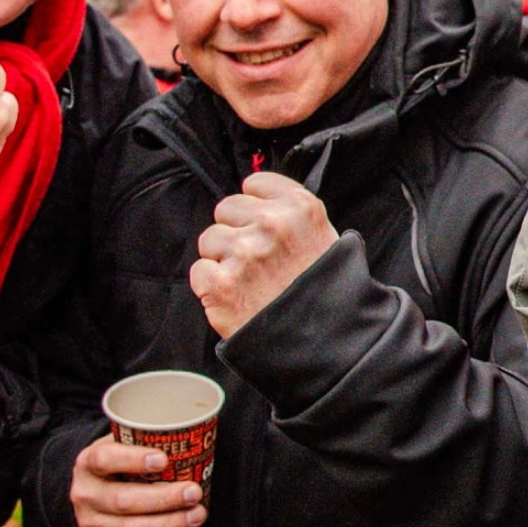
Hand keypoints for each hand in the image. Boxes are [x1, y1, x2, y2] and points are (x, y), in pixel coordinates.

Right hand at [71, 437, 204, 526]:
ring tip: (197, 515)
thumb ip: (148, 440)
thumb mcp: (125, 445)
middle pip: (124, 501)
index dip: (133, 460)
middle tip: (194, 492)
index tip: (163, 460)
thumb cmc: (122, 464)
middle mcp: (85, 494)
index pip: (105, 460)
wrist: (95, 494)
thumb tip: (193, 434)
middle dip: (164, 499)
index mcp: (89, 463)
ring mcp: (91, 524)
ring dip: (170, 525)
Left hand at [190, 172, 338, 338]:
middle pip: (226, 208)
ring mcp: (244, 253)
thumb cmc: (327, 293)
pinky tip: (237, 296)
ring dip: (223, 259)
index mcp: (301, 208)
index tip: (262, 224)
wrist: (326, 342)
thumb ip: (294, 215)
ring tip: (249, 280)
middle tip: (257, 259)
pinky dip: (212, 286)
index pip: (255, 184)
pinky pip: (199, 271)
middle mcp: (272, 224)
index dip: (256, 206)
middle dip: (236, 230)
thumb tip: (260, 198)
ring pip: (210, 239)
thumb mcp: (327, 239)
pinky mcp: (221, 284)